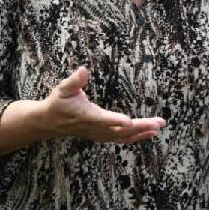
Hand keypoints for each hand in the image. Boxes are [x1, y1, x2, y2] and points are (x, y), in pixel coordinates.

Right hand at [41, 66, 165, 143]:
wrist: (50, 122)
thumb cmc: (58, 102)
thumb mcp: (63, 88)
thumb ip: (74, 80)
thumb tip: (83, 70)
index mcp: (87, 115)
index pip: (103, 119)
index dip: (115, 121)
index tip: (129, 121)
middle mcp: (95, 128)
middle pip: (120, 131)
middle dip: (141, 127)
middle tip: (158, 123)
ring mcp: (99, 134)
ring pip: (123, 137)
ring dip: (142, 133)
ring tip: (158, 127)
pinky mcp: (102, 136)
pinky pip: (121, 139)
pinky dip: (136, 137)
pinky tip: (148, 133)